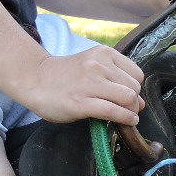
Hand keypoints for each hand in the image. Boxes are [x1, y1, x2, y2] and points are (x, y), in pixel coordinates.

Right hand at [16, 45, 145, 125]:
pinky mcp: (80, 102)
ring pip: (128, 98)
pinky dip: (125, 119)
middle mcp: (98, 65)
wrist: (35, 79)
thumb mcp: (92, 66)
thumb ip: (115, 79)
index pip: (136, 74)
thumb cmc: (66, 76)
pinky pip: (113, 111)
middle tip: (126, 109)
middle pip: (134, 87)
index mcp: (103, 54)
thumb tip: (141, 103)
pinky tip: (127, 122)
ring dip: (131, 111)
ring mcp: (89, 83)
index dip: (135, 88)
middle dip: (134, 102)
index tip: (127, 96)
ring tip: (126, 116)